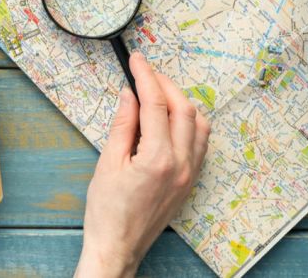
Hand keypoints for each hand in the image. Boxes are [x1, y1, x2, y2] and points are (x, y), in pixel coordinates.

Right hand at [76, 52, 209, 276]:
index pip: (156, 105)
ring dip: (181, 102)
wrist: (118, 247)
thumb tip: (130, 95)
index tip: (137, 60)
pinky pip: (200, 143)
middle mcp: (181, 164)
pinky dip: (189, 123)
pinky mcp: (190, 181)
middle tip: (145, 71)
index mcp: (157, 158)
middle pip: (183, 109)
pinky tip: (172, 119)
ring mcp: (189, 174)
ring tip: (159, 93)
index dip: (146, 76)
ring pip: (198, 124)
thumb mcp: (107, 163)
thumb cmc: (107, 211)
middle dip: (165, 84)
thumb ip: (122, 125)